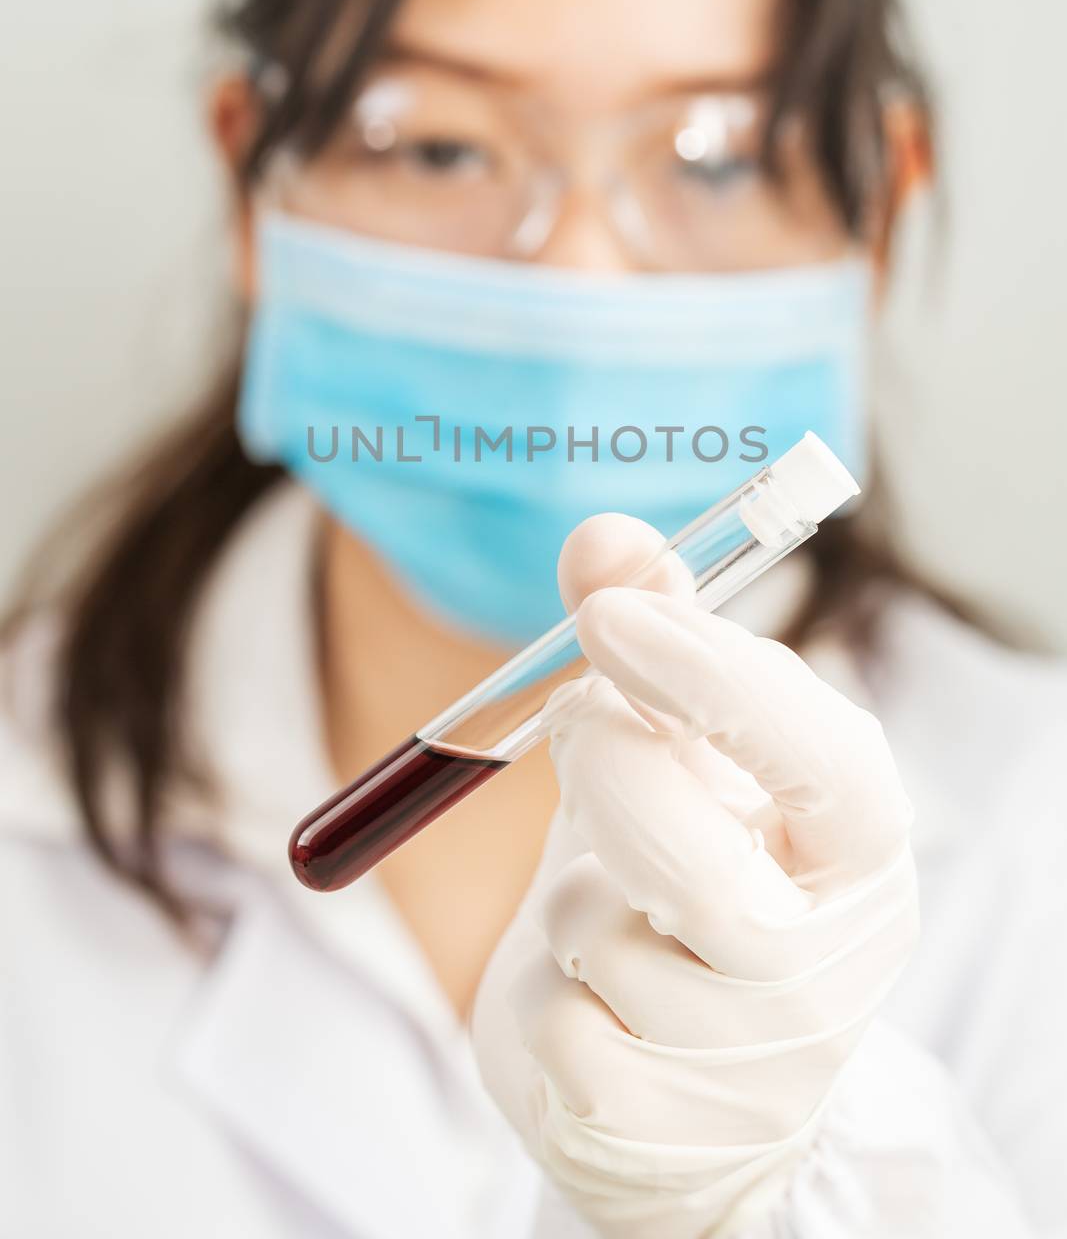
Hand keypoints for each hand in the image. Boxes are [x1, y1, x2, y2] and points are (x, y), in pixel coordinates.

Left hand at [472, 513, 918, 1237]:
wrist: (691, 1094)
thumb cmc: (689, 884)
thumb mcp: (683, 756)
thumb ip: (653, 639)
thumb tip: (605, 537)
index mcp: (859, 851)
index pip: (822, 760)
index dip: (713, 676)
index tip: (609, 612)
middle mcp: (828, 962)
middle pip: (699, 862)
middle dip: (608, 772)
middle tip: (572, 718)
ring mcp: (752, 1062)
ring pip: (602, 937)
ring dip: (567, 895)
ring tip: (601, 902)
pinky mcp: (661, 1132)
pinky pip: (555, 1025)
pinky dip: (542, 989)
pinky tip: (586, 998)